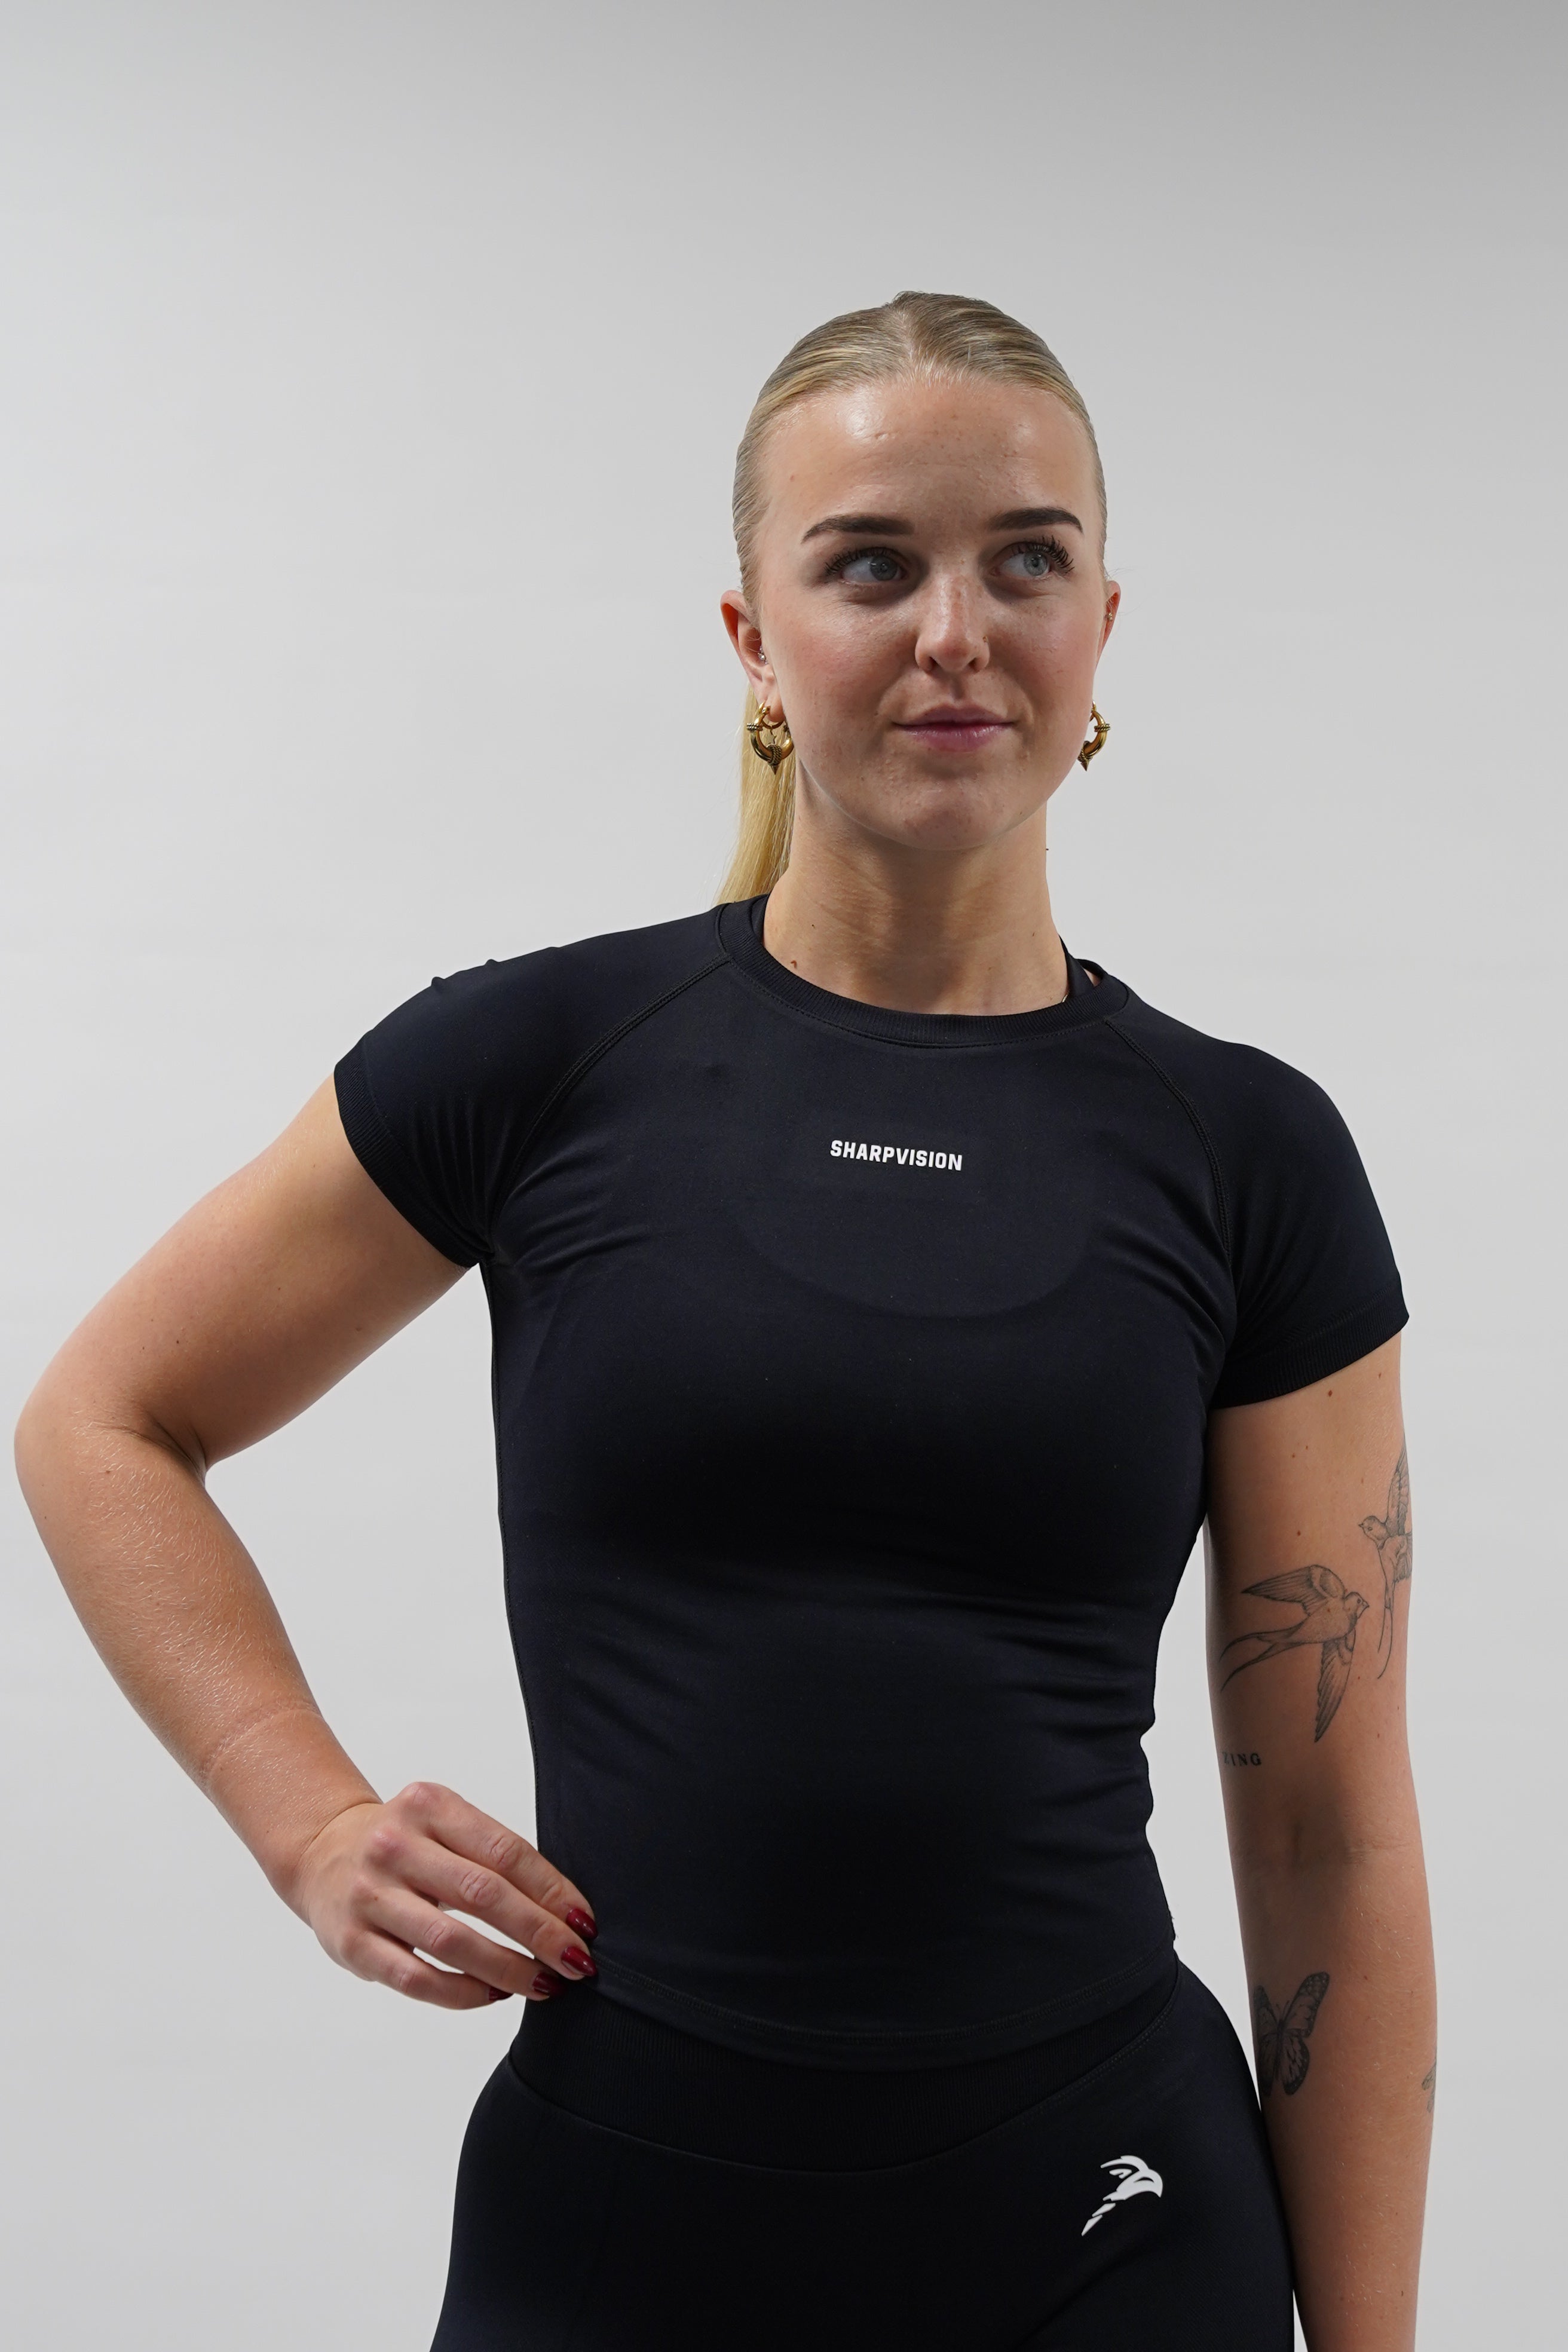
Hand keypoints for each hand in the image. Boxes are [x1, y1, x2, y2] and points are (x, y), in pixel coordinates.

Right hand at [288, 1781, 598, 2008]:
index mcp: (428, 1805)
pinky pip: (416, 1979)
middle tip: (577, 1961)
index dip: (552, 1890)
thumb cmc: (405, 1843)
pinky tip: (495, 1994)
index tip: (584, 1922)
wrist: (321, 1852)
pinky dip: (463, 1993)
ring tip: (544, 1983)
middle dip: (539, 1933)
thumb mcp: (443, 1823)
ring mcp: (368, 1895)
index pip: (504, 1851)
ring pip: (451, 1942)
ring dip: (508, 1968)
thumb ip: (491, 1855)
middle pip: (482, 1894)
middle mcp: (394, 1845)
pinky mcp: (351, 1943)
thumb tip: (563, 1910)